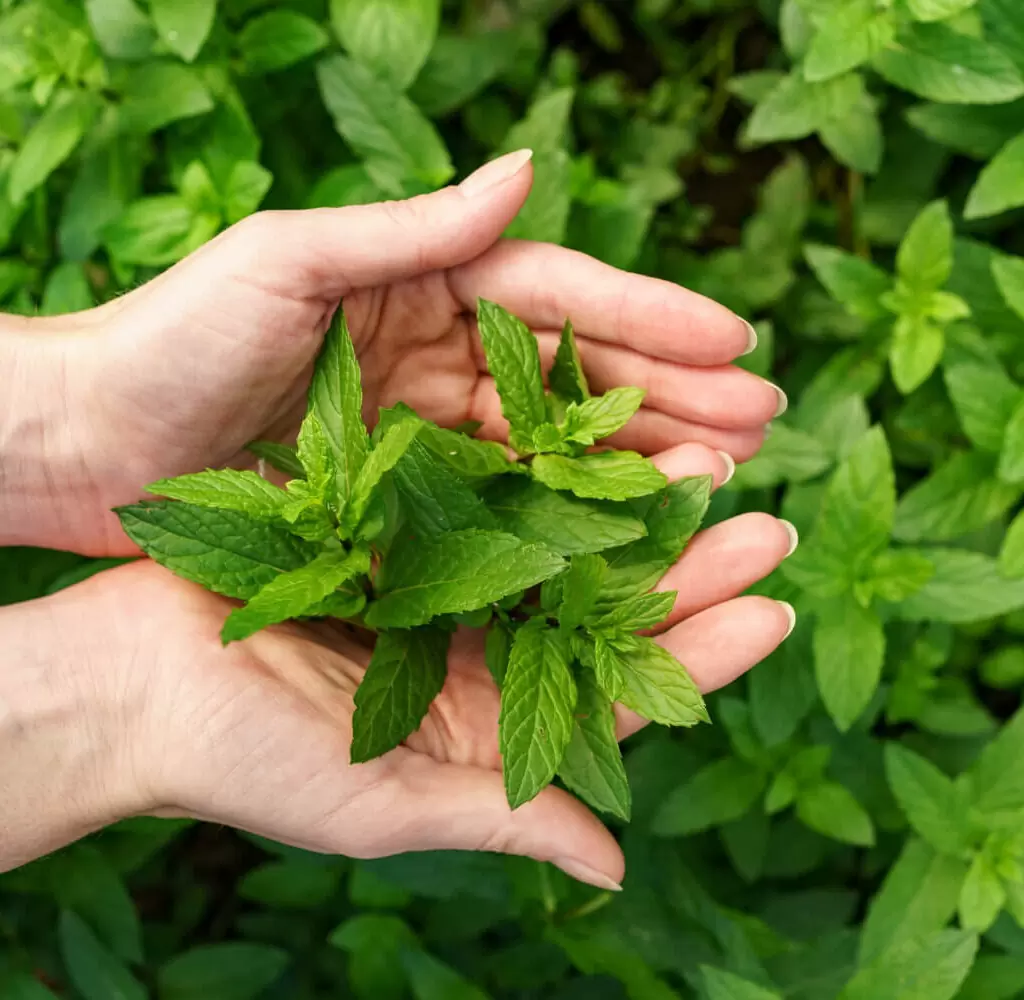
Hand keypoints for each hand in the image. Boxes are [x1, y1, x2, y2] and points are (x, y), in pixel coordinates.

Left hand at [1, 150, 781, 555]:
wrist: (92, 444)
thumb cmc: (172, 337)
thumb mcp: (292, 261)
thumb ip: (415, 229)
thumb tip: (530, 165)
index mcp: (425, 288)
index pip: (559, 297)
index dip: (650, 317)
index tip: (737, 340)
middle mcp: (440, 357)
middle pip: (578, 374)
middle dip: (673, 392)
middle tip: (763, 420)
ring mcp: (429, 434)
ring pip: (556, 445)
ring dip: (641, 458)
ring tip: (723, 475)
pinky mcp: (406, 502)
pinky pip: (506, 506)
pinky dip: (570, 516)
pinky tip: (631, 530)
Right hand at [1, 455, 796, 885]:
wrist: (135, 679)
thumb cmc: (245, 759)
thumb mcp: (380, 806)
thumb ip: (503, 823)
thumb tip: (612, 868)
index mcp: (490, 732)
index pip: (622, 700)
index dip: (702, 657)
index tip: (773, 611)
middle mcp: (480, 659)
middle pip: (609, 616)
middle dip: (690, 572)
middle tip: (764, 523)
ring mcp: (444, 593)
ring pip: (565, 551)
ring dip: (632, 514)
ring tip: (705, 468)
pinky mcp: (402, 537)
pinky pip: (493, 502)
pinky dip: (546, 475)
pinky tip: (596, 442)